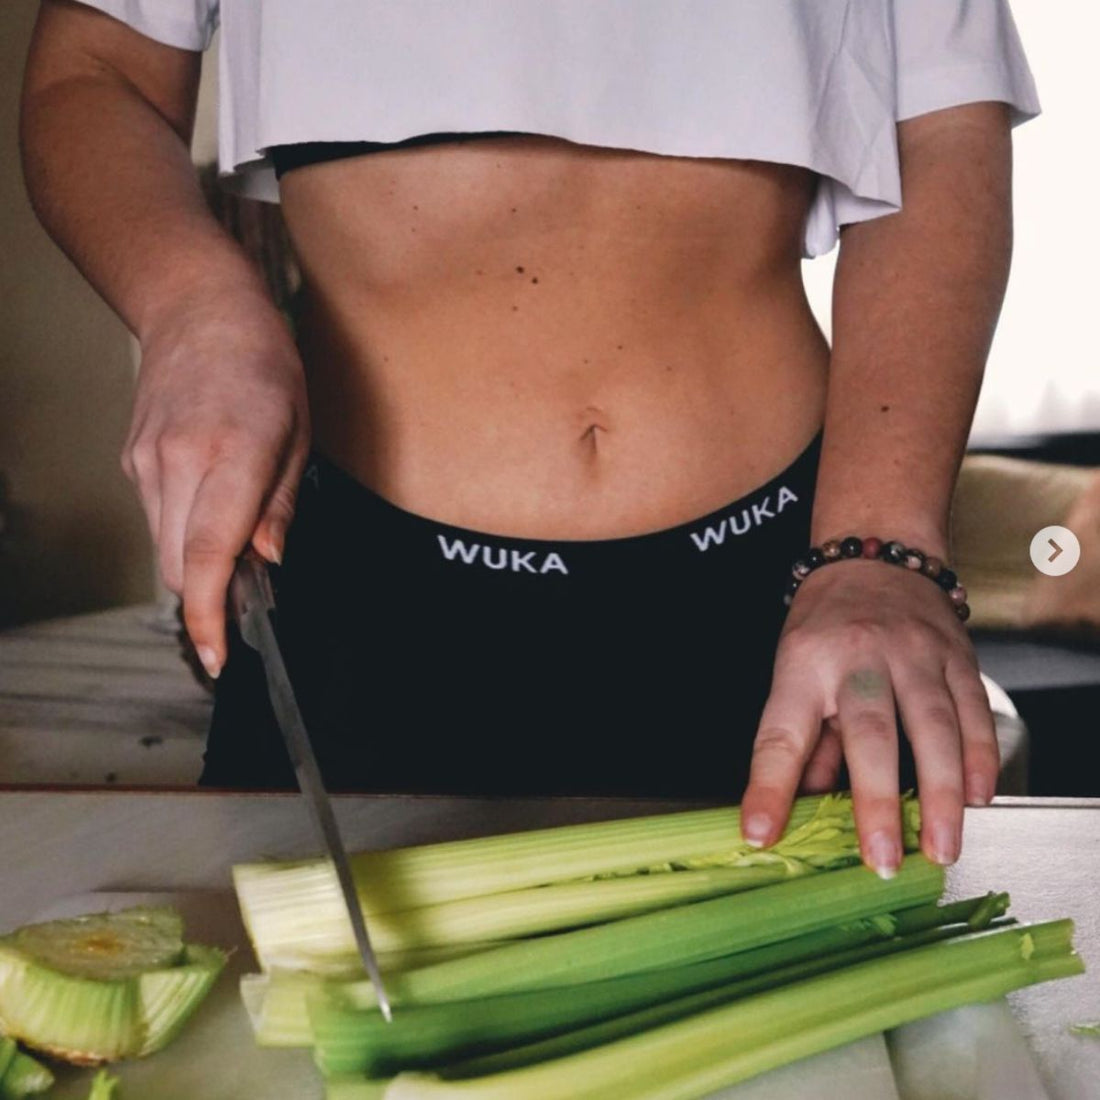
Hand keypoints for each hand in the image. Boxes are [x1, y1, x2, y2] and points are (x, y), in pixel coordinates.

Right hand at [121, 287, 309, 677]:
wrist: (198, 309)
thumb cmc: (264, 364)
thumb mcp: (300, 432)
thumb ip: (282, 504)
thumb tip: (269, 561)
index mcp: (231, 453)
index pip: (209, 553)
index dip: (210, 615)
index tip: (218, 655)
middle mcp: (178, 461)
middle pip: (180, 567)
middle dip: (211, 596)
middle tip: (250, 596)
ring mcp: (146, 462)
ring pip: (164, 550)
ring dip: (198, 564)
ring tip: (238, 536)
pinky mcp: (132, 461)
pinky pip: (157, 520)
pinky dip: (184, 532)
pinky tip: (211, 503)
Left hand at [740, 558, 998, 875]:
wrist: (875, 555)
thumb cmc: (826, 624)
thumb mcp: (794, 672)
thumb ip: (804, 744)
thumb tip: (798, 810)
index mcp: (802, 665)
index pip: (780, 734)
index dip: (768, 788)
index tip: (760, 833)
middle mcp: (857, 656)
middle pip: (870, 732)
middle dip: (876, 801)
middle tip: (880, 859)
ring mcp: (913, 653)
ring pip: (934, 726)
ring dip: (940, 794)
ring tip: (940, 848)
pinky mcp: (956, 654)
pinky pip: (973, 711)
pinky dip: (979, 758)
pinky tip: (977, 798)